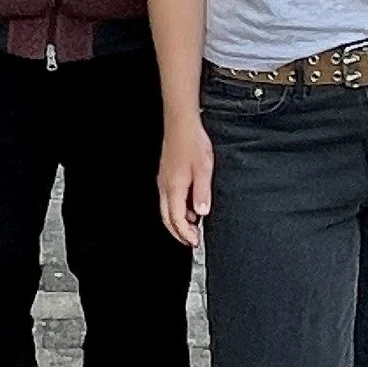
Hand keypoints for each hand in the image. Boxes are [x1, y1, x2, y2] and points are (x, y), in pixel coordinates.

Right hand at [157, 113, 213, 247]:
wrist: (181, 125)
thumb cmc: (192, 143)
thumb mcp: (203, 170)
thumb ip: (202, 193)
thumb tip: (202, 212)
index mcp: (174, 188)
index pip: (176, 220)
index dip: (185, 234)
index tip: (195, 242)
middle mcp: (165, 187)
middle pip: (167, 219)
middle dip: (179, 233)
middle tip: (191, 240)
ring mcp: (164, 181)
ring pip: (166, 209)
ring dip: (178, 221)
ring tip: (194, 225)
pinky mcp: (166, 175)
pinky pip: (168, 199)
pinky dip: (177, 208)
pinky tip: (189, 205)